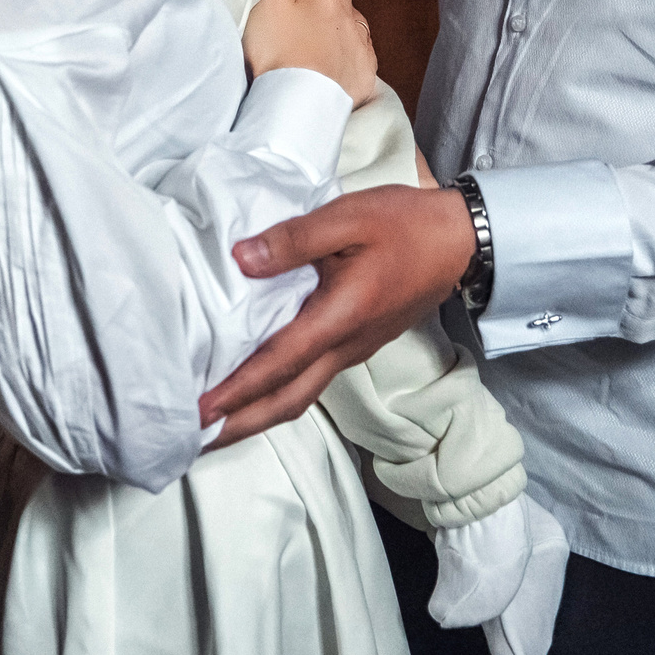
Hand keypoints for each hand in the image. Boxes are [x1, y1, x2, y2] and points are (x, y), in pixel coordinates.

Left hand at [198, 183, 473, 446]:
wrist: (459, 242)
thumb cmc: (405, 225)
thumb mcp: (348, 216)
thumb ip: (293, 239)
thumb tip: (242, 259)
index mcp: (341, 316)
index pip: (279, 362)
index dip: (238, 389)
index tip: (200, 409)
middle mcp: (346, 346)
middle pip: (288, 400)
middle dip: (240, 424)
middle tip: (195, 437)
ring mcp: (353, 350)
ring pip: (300, 395)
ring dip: (257, 414)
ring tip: (216, 423)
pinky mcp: (356, 344)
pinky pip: (310, 380)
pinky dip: (277, 393)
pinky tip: (255, 387)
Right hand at [243, 0, 375, 104]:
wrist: (302, 108)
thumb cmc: (279, 52)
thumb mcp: (268, 4)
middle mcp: (349, 13)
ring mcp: (360, 43)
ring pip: (350, 17)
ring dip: (336, 17)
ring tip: (314, 30)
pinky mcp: (365, 71)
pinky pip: (358, 48)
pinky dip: (345, 46)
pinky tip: (331, 56)